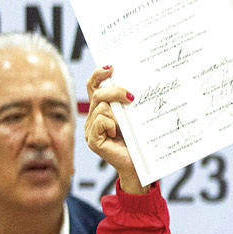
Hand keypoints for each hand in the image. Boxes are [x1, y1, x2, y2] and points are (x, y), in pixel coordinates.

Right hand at [84, 65, 144, 194]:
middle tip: (132, 97)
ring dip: (118, 114)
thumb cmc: (141, 142)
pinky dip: (112, 125)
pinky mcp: (92, 141)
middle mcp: (93, 119)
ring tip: (127, 127)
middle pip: (98, 95)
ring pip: (101, 107)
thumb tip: (131, 86)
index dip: (99, 75)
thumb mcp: (135, 117)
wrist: (141, 166)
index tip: (111, 66)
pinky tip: (118, 135)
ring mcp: (91, 130)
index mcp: (102, 110)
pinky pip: (100, 121)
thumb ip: (128, 103)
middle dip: (115, 92)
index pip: (94, 87)